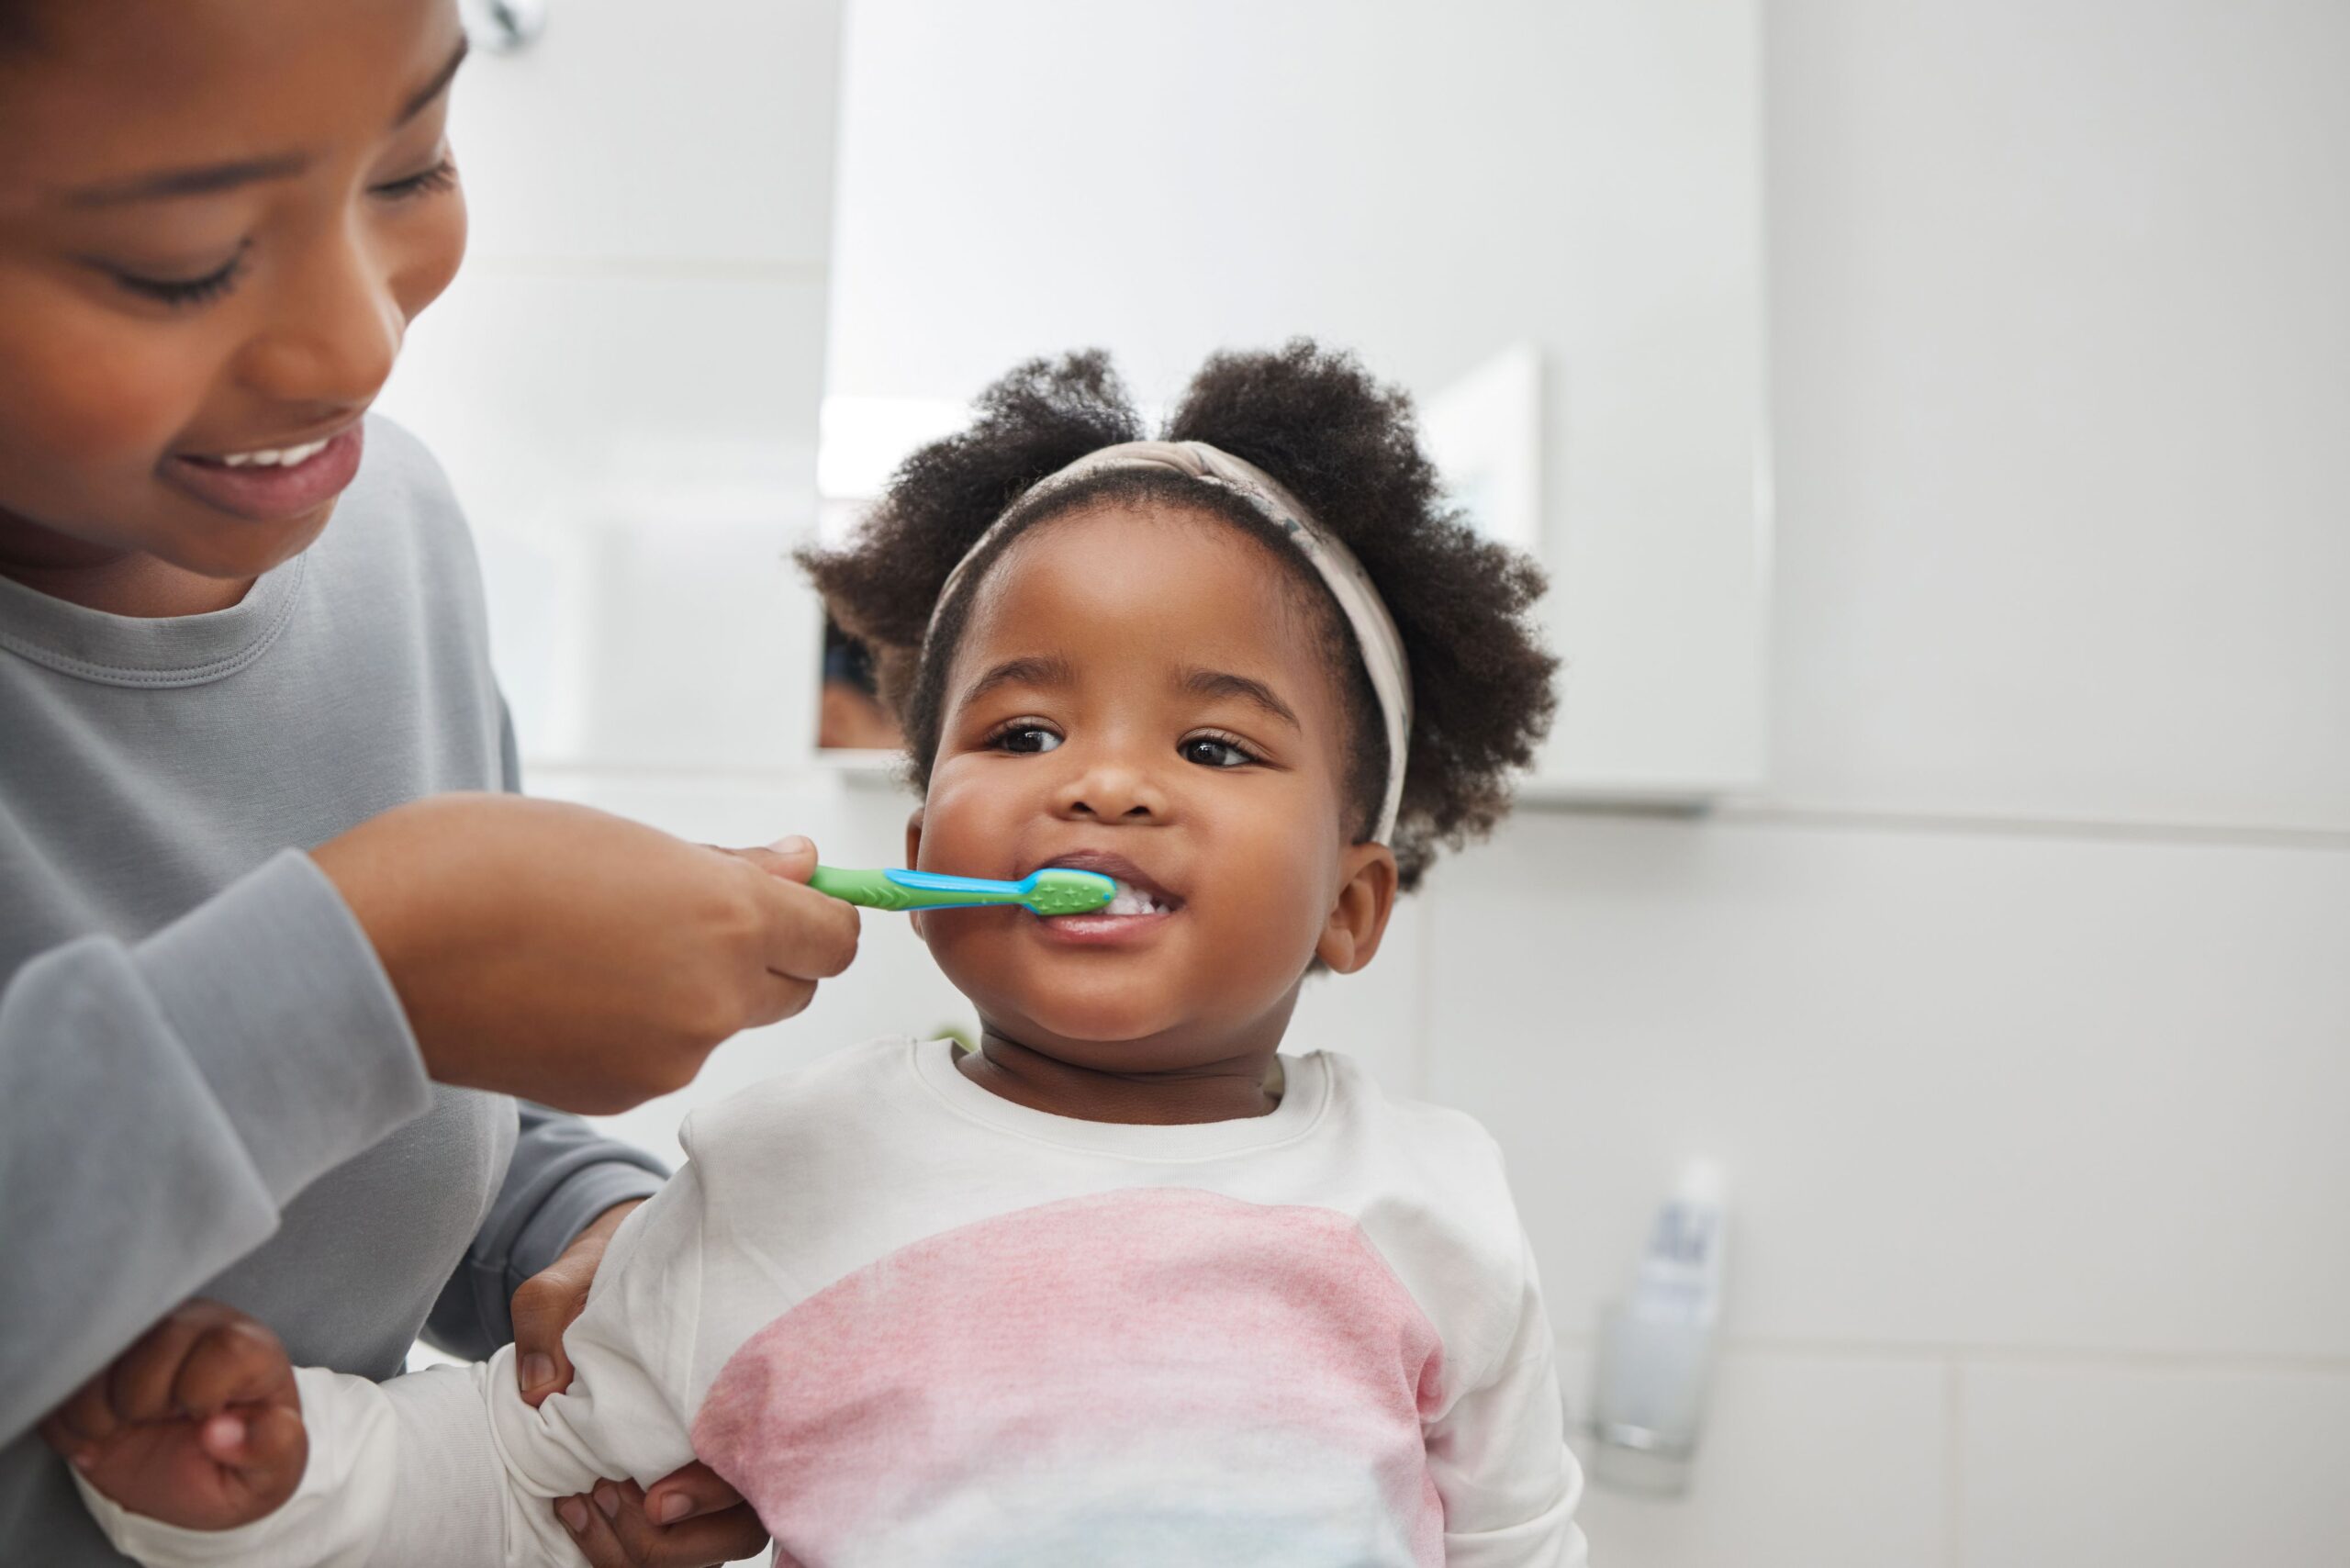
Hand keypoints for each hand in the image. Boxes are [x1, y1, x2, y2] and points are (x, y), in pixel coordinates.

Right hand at [38, 1301, 305, 1531]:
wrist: (192, 1472)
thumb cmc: (239, 1462)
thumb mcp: (273, 1470)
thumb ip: (270, 1448)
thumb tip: (221, 1432)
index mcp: (249, 1348)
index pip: (223, 1348)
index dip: (202, 1395)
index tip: (204, 1420)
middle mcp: (194, 1326)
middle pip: (152, 1345)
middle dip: (146, 1404)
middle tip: (160, 1423)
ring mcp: (140, 1334)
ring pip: (96, 1355)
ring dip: (101, 1414)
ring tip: (129, 1428)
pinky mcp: (93, 1355)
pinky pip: (58, 1381)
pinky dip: (69, 1424)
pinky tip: (103, 1434)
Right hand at [313, 795, 859, 1113]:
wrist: (374, 950)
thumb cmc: (485, 861)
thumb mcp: (618, 836)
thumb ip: (722, 865)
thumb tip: (801, 865)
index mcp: (728, 919)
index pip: (835, 937)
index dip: (813, 912)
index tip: (781, 892)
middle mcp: (713, 1001)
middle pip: (792, 987)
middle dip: (762, 953)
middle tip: (680, 910)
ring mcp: (667, 1058)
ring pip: (722, 1022)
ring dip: (692, 989)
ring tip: (600, 941)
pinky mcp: (615, 1095)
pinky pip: (663, 1056)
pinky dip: (640, 1027)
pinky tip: (569, 989)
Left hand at [516, 1202, 768, 1566]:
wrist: (622, 1270)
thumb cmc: (612, 1274)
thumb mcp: (574, 1275)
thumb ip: (548, 1313)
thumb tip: (540, 1391)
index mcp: (742, 1382)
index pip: (758, 1468)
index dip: (713, 1494)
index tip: (656, 1498)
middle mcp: (743, 1437)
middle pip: (740, 1532)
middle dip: (669, 1540)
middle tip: (602, 1493)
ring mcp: (717, 1472)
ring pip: (711, 1553)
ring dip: (642, 1549)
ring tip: (582, 1501)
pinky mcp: (683, 1492)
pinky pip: (676, 1550)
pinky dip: (621, 1550)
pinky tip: (576, 1509)